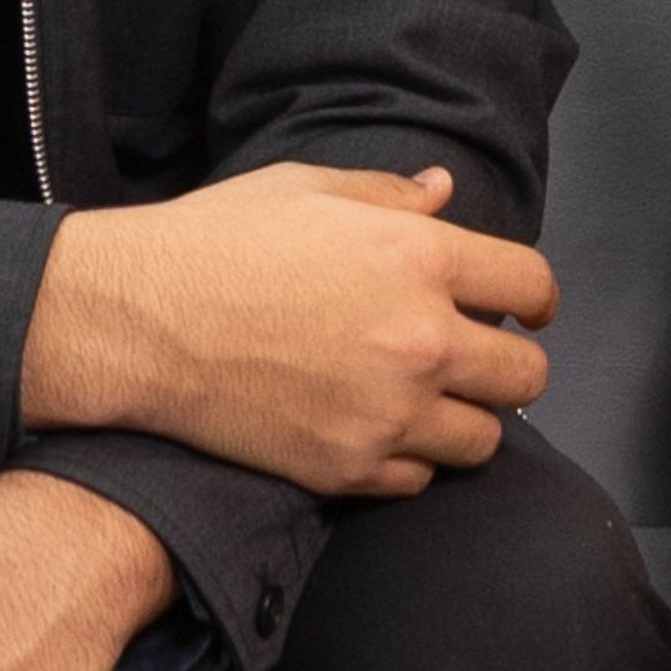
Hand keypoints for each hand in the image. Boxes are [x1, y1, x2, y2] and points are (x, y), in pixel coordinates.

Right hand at [27, 160, 554, 495]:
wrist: (136, 320)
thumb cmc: (216, 241)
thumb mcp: (307, 190)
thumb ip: (390, 197)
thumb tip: (443, 193)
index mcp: (419, 258)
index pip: (532, 287)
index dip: (534, 298)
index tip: (523, 310)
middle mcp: (419, 340)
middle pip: (527, 376)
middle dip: (508, 364)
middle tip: (475, 358)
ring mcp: (386, 414)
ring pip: (483, 441)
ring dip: (463, 419)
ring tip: (424, 399)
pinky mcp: (347, 469)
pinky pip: (418, 480)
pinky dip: (406, 460)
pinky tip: (373, 428)